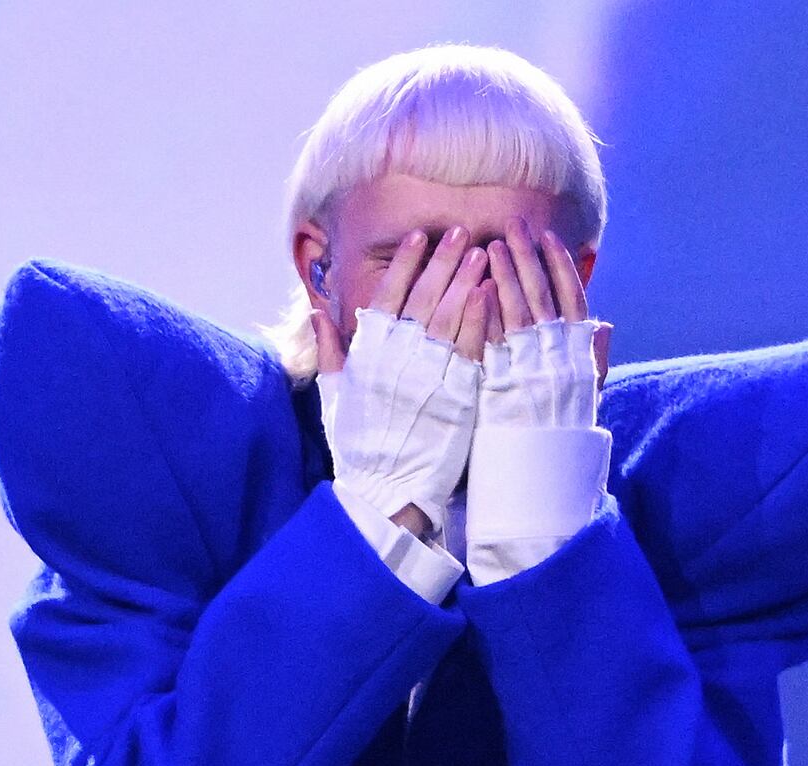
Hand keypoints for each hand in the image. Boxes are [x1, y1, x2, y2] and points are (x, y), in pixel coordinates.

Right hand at [310, 226, 494, 535]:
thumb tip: (316, 314)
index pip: (388, 297)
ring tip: (481, 251)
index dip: (405, 264)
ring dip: (466, 280)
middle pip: (423, 298)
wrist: (387, 491)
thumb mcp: (336, 396)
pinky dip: (479, 318)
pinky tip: (491, 293)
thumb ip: (330, 352)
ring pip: (450, 317)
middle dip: (443, 261)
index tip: (419, 236)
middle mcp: (397, 361)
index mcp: (368, 357)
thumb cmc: (359, 447)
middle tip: (461, 232)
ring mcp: (428, 377)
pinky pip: (470, 349)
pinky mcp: (456, 397)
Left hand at [479, 219, 611, 428]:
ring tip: (492, 246)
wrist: (542, 475)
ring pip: (515, 313)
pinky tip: (475, 288)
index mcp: (579, 356)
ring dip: (504, 276)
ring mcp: (527, 370)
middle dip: (527, 257)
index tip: (548, 238)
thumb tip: (603, 326)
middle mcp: (556, 358)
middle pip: (541, 296)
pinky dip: (486, 313)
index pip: (572, 299)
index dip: (560, 266)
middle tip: (514, 224)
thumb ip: (593, 358)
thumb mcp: (586, 395)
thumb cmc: (563, 432)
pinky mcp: (500, 386)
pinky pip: (491, 342)